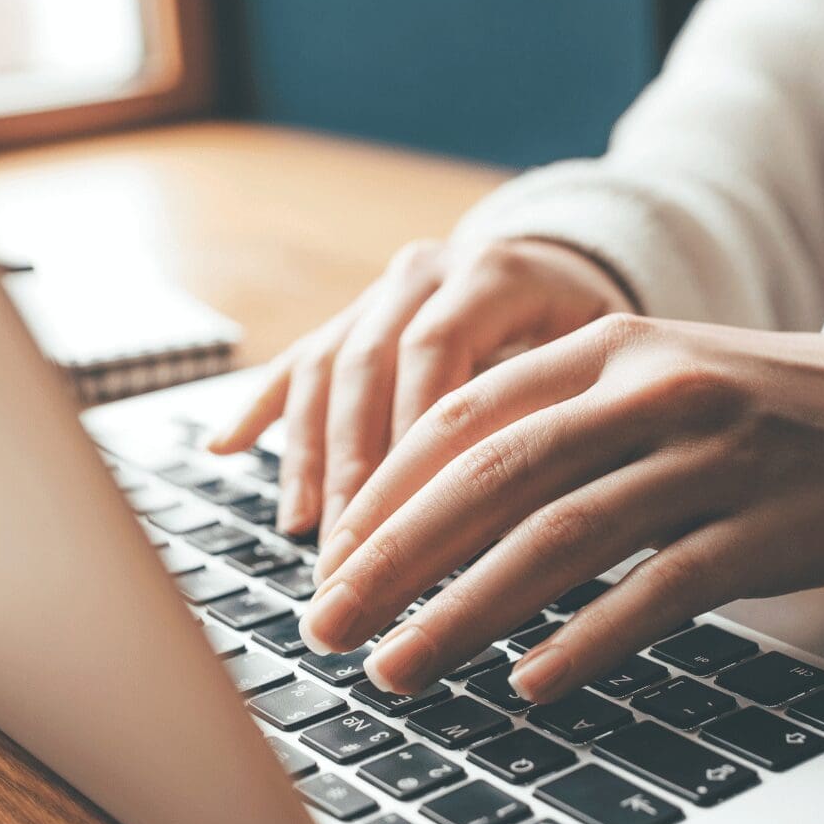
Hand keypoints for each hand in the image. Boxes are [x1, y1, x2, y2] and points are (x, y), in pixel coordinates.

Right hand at [205, 237, 632, 539]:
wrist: (571, 270)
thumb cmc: (599, 342)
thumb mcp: (602, 366)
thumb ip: (564, 416)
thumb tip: (535, 525)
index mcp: (495, 274)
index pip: (438, 352)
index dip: (415, 435)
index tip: (408, 519)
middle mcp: (428, 272)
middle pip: (370, 365)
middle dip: (354, 468)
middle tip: (349, 553)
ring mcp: (382, 292)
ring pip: (327, 368)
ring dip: (310, 456)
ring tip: (304, 530)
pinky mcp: (353, 317)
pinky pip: (297, 361)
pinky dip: (261, 409)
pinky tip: (222, 450)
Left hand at [298, 314, 823, 702]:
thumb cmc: (749, 413)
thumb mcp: (645, 384)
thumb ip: (546, 422)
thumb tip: (419, 510)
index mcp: (606, 348)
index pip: (464, 417)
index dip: (384, 492)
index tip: (329, 559)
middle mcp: (652, 391)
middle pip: (494, 477)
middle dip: (396, 560)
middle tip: (327, 624)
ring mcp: (710, 459)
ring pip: (561, 538)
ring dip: (465, 613)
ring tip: (398, 669)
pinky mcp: (761, 530)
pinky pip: (656, 591)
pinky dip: (585, 640)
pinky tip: (528, 684)